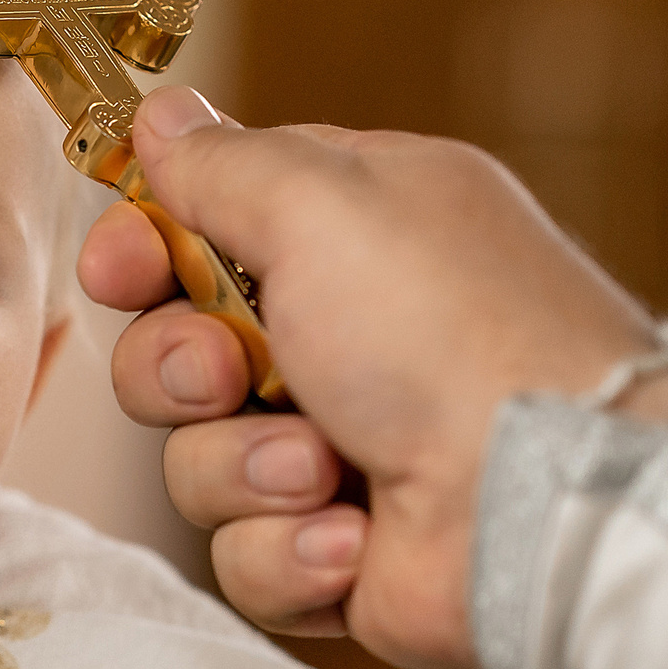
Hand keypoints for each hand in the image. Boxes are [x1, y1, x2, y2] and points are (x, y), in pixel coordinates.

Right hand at [78, 90, 659, 668]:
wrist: (546, 501)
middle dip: (178, 370)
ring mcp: (339, 449)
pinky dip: (290, 548)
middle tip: (226, 375)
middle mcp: (341, 337)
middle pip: (172, 351)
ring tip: (326, 469)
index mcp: (348, 236)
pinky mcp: (336, 549)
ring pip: (196, 461)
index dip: (142, 253)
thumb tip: (159, 113)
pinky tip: (356, 537)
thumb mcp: (325, 206)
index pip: (199, 229)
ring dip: (245, 467)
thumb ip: (223, 163)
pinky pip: (245, 554)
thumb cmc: (454, 333)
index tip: (122, 271)